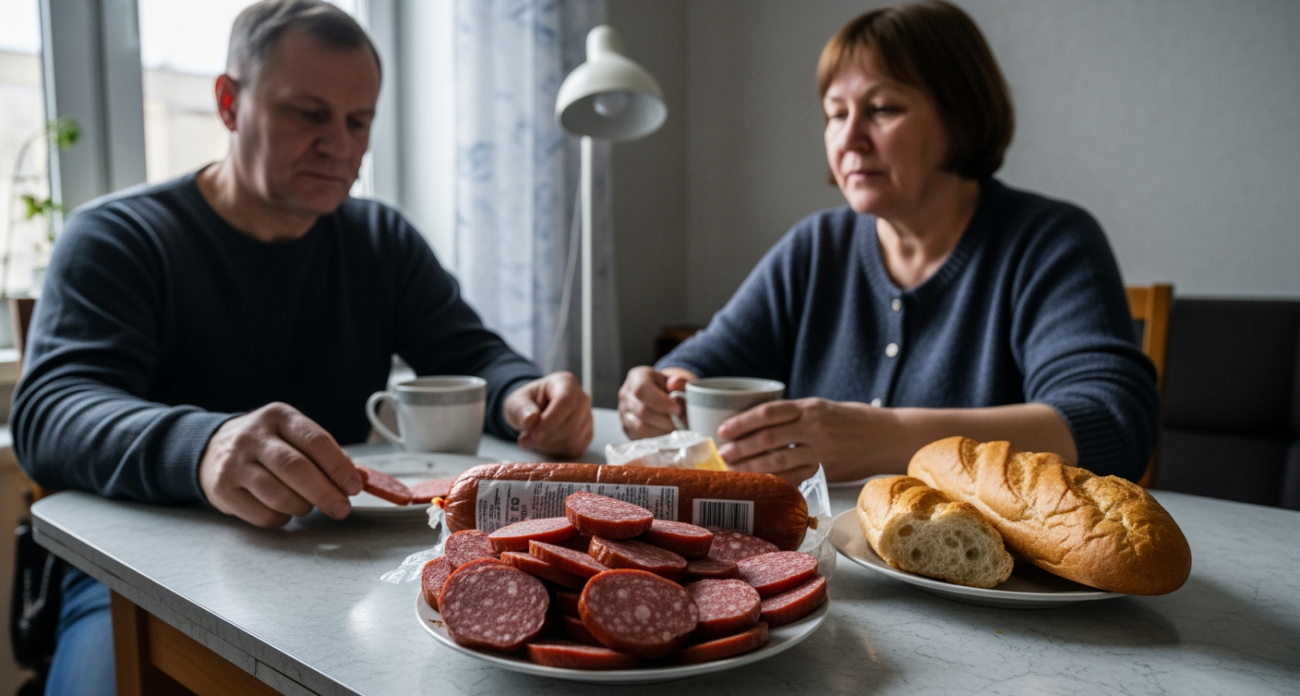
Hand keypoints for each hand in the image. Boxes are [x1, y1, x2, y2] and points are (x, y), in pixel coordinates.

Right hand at [198, 402, 362, 527]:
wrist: (212, 448)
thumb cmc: (266, 444)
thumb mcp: (293, 435)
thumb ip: (325, 454)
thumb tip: (358, 477)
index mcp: (279, 417)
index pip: (315, 441)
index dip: (339, 467)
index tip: (354, 486)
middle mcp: (254, 437)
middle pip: (296, 469)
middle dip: (325, 493)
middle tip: (341, 509)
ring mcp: (235, 463)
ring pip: (278, 495)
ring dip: (302, 507)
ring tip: (308, 506)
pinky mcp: (223, 490)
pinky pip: (262, 515)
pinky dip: (281, 518)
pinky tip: (284, 511)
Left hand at [504, 372, 592, 457]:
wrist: (533, 413)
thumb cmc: (526, 404)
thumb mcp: (516, 402)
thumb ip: (520, 409)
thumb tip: (530, 420)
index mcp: (566, 383)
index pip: (566, 401)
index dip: (551, 420)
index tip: (534, 433)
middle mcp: (582, 399)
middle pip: (571, 423)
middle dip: (546, 436)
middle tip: (525, 439)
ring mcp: (587, 418)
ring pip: (573, 439)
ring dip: (548, 445)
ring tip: (531, 439)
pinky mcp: (586, 435)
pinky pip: (573, 449)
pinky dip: (555, 451)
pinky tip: (543, 443)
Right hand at [617, 366, 693, 438]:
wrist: (660, 396)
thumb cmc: (669, 388)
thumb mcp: (675, 381)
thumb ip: (679, 382)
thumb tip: (676, 383)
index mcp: (637, 377)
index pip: (641, 390)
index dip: (660, 402)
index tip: (678, 409)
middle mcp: (626, 395)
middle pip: (642, 412)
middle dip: (667, 420)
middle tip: (685, 423)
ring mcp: (624, 414)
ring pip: (640, 428)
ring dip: (663, 432)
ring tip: (680, 430)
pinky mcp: (627, 430)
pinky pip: (641, 438)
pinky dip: (658, 439)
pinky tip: (671, 436)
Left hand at [716, 398, 903, 483]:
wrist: (890, 437)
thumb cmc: (854, 420)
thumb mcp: (824, 408)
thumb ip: (795, 415)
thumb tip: (757, 424)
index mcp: (811, 408)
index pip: (769, 413)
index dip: (743, 421)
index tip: (724, 430)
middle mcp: (815, 428)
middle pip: (769, 438)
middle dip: (742, 447)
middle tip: (723, 454)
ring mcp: (822, 452)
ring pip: (780, 460)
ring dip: (753, 466)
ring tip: (735, 471)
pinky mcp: (828, 472)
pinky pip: (797, 478)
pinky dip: (776, 481)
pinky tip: (761, 484)